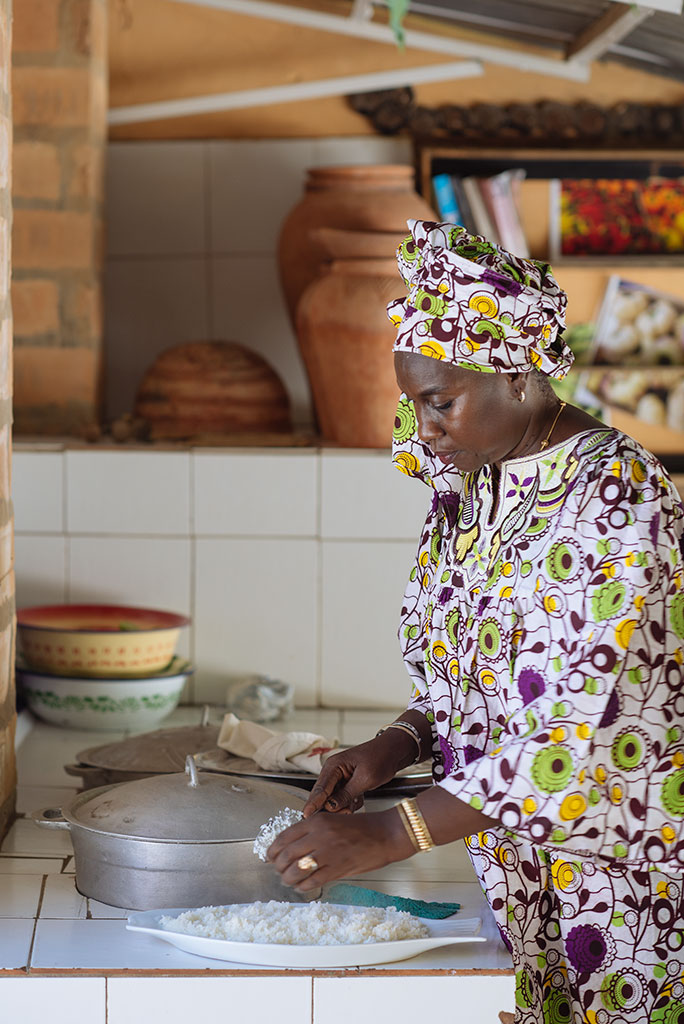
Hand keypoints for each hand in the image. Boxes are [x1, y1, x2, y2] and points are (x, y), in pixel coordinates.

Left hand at [267, 808, 413, 890]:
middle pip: (286, 855)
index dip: (273, 849)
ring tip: (288, 879)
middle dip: (278, 865)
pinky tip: (302, 886)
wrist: (386, 834)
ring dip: (287, 878)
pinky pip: (312, 881)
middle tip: (278, 869)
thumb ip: (313, 831)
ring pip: (295, 870)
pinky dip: (302, 886)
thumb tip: (294, 847)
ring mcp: (327, 853)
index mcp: (316, 821)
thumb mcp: (333, 820)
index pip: (284, 836)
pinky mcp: (337, 869)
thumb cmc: (362, 827)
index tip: (270, 856)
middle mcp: (319, 836)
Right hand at [303, 732, 414, 816]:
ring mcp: (340, 778)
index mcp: (334, 766)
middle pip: (324, 796)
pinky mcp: (347, 783)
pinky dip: (351, 802)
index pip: (320, 789)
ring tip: (357, 801)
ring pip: (334, 800)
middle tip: (347, 809)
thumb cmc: (381, 757)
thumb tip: (331, 807)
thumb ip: (346, 794)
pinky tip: (360, 798)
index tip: (306, 816)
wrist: (395, 751)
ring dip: (344, 805)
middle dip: (334, 806)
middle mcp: (334, 771)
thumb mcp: (365, 778)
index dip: (313, 804)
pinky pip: (343, 799)